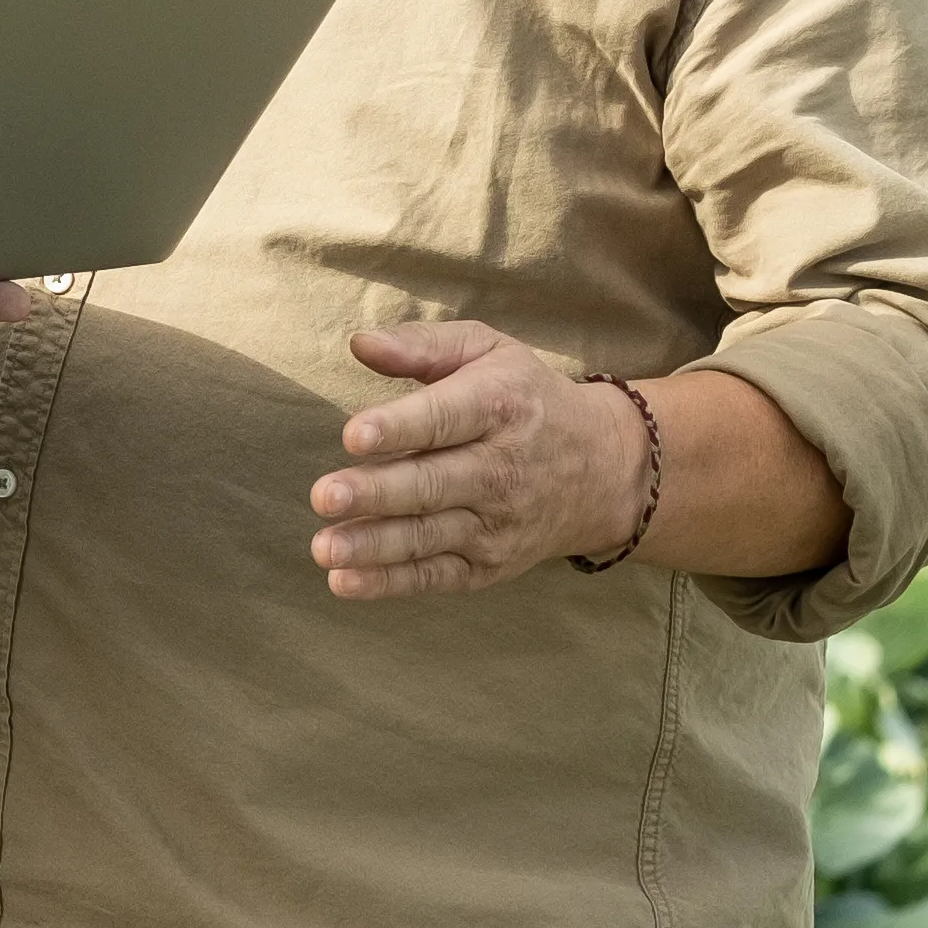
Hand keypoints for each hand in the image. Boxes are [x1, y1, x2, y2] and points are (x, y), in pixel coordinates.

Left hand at [304, 317, 642, 598]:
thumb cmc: (525, 398)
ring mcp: (495, 523)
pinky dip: (390, 583)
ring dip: (374, 545)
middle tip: (325, 495)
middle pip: (432, 484)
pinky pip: (435, 576)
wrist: (603, 469)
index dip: (399, 428)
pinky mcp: (488, 564)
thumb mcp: (487, 352)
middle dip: (377, 493)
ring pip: (428, 536)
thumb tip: (360, 343)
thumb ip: (422, 345)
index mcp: (499, 407)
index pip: (444, 419)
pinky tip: (344, 582)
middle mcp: (500, 469)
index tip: (353, 435)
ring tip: (324, 547)